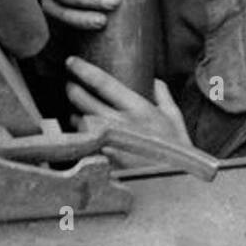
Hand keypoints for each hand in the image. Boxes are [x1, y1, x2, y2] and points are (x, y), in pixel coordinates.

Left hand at [64, 54, 193, 149]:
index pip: (104, 83)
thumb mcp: (175, 118)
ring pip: (80, 123)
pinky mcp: (103, 160)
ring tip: (75, 111)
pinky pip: (85, 143)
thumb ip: (164, 97)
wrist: (173, 183)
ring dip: (74, 116)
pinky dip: (81, 137)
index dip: (84, 70)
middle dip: (72, 90)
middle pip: (85, 102)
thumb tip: (155, 81)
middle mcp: (121, 124)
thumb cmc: (177, 149)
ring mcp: (109, 143)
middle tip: (69, 84)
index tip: (71, 62)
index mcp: (138, 109)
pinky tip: (82, 134)